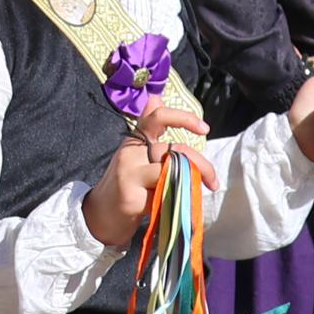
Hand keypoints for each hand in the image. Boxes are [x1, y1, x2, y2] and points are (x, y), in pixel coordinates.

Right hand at [79, 108, 206, 247]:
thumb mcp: (137, 155)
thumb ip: (150, 131)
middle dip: (202, 165)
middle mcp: (131, 151)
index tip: (205, 128)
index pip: (158, 116)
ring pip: (171, 169)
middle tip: (213, 182)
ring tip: (197, 194)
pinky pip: (163, 192)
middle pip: (175, 149)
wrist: (100, 216)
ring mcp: (129, 171)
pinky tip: (171, 208)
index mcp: (136, 139)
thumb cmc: (127, 185)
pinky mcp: (130, 193)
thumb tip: (157, 98)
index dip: (184, 118)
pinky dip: (174, 201)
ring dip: (192, 183)